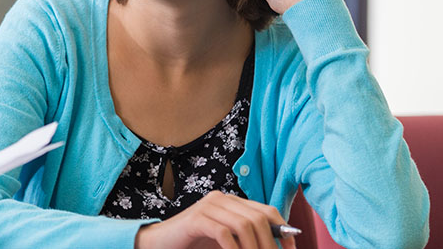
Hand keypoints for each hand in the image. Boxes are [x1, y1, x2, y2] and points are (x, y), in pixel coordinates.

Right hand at [134, 192, 295, 248]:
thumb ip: (247, 237)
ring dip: (255, 248)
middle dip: (271, 243)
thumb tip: (279, 244)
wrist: (159, 243)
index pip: (267, 210)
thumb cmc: (195, 243)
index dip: (283, 231)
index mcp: (231, 201)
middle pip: (258, 217)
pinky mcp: (196, 219)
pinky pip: (224, 232)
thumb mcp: (227, 240)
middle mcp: (220, 199)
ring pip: (245, 224)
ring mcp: (207, 207)